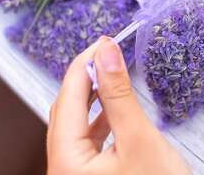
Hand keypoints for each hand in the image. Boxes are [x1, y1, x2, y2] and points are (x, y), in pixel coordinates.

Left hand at [47, 37, 190, 174]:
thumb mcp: (139, 138)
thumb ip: (119, 93)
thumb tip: (107, 52)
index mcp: (66, 161)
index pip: (67, 96)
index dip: (85, 63)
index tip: (104, 41)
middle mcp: (64, 167)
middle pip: (66, 107)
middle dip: (85, 76)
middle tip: (106, 51)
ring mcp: (77, 171)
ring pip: (77, 120)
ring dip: (92, 93)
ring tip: (108, 71)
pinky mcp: (93, 172)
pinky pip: (89, 134)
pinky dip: (100, 113)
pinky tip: (112, 104)